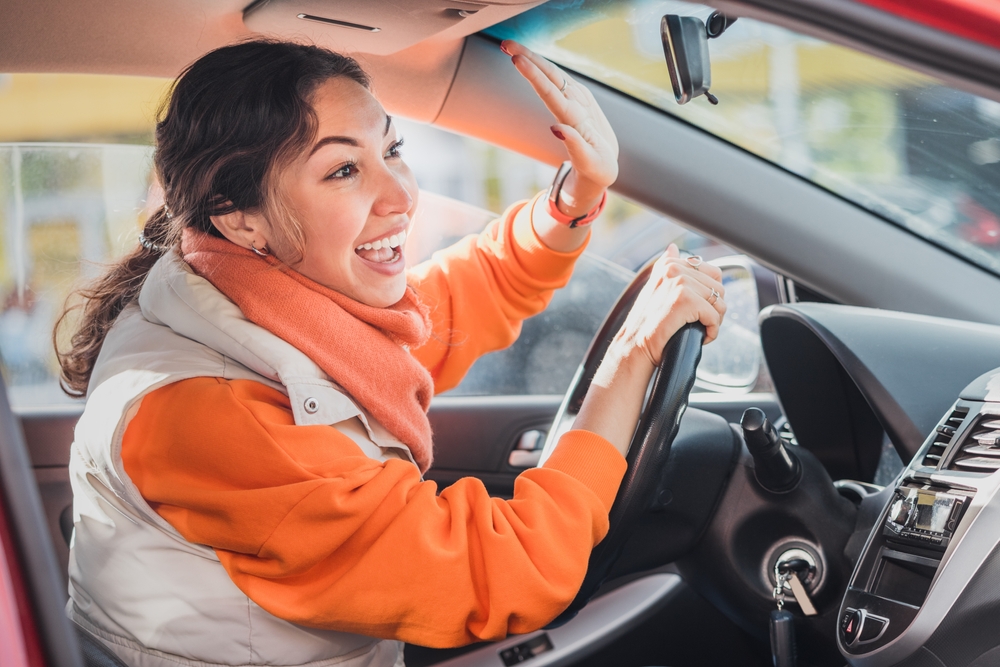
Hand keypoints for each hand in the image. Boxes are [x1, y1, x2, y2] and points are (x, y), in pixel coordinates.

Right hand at [501, 40, 618, 217]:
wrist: (605, 162)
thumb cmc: (597, 165)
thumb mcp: (590, 162)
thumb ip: (575, 145)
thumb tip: (555, 128)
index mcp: (579, 118)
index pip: (552, 93)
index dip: (534, 76)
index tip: (518, 60)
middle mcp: (579, 103)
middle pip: (551, 75)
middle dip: (530, 57)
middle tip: (506, 44)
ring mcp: (578, 97)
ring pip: (553, 73)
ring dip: (533, 57)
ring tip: (511, 47)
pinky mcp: (576, 97)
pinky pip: (556, 78)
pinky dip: (541, 66)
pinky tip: (529, 57)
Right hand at [612, 244, 726, 366]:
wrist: (634, 346)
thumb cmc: (646, 323)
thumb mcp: (655, 288)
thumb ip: (666, 266)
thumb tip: (672, 247)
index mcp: (670, 264)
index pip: (713, 273)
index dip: (712, 294)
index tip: (701, 309)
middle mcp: (674, 269)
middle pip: (719, 288)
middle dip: (716, 309)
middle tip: (703, 324)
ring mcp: (679, 283)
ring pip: (719, 303)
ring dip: (715, 321)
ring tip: (702, 330)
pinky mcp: (684, 300)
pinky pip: (714, 316)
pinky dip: (712, 331)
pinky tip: (703, 337)